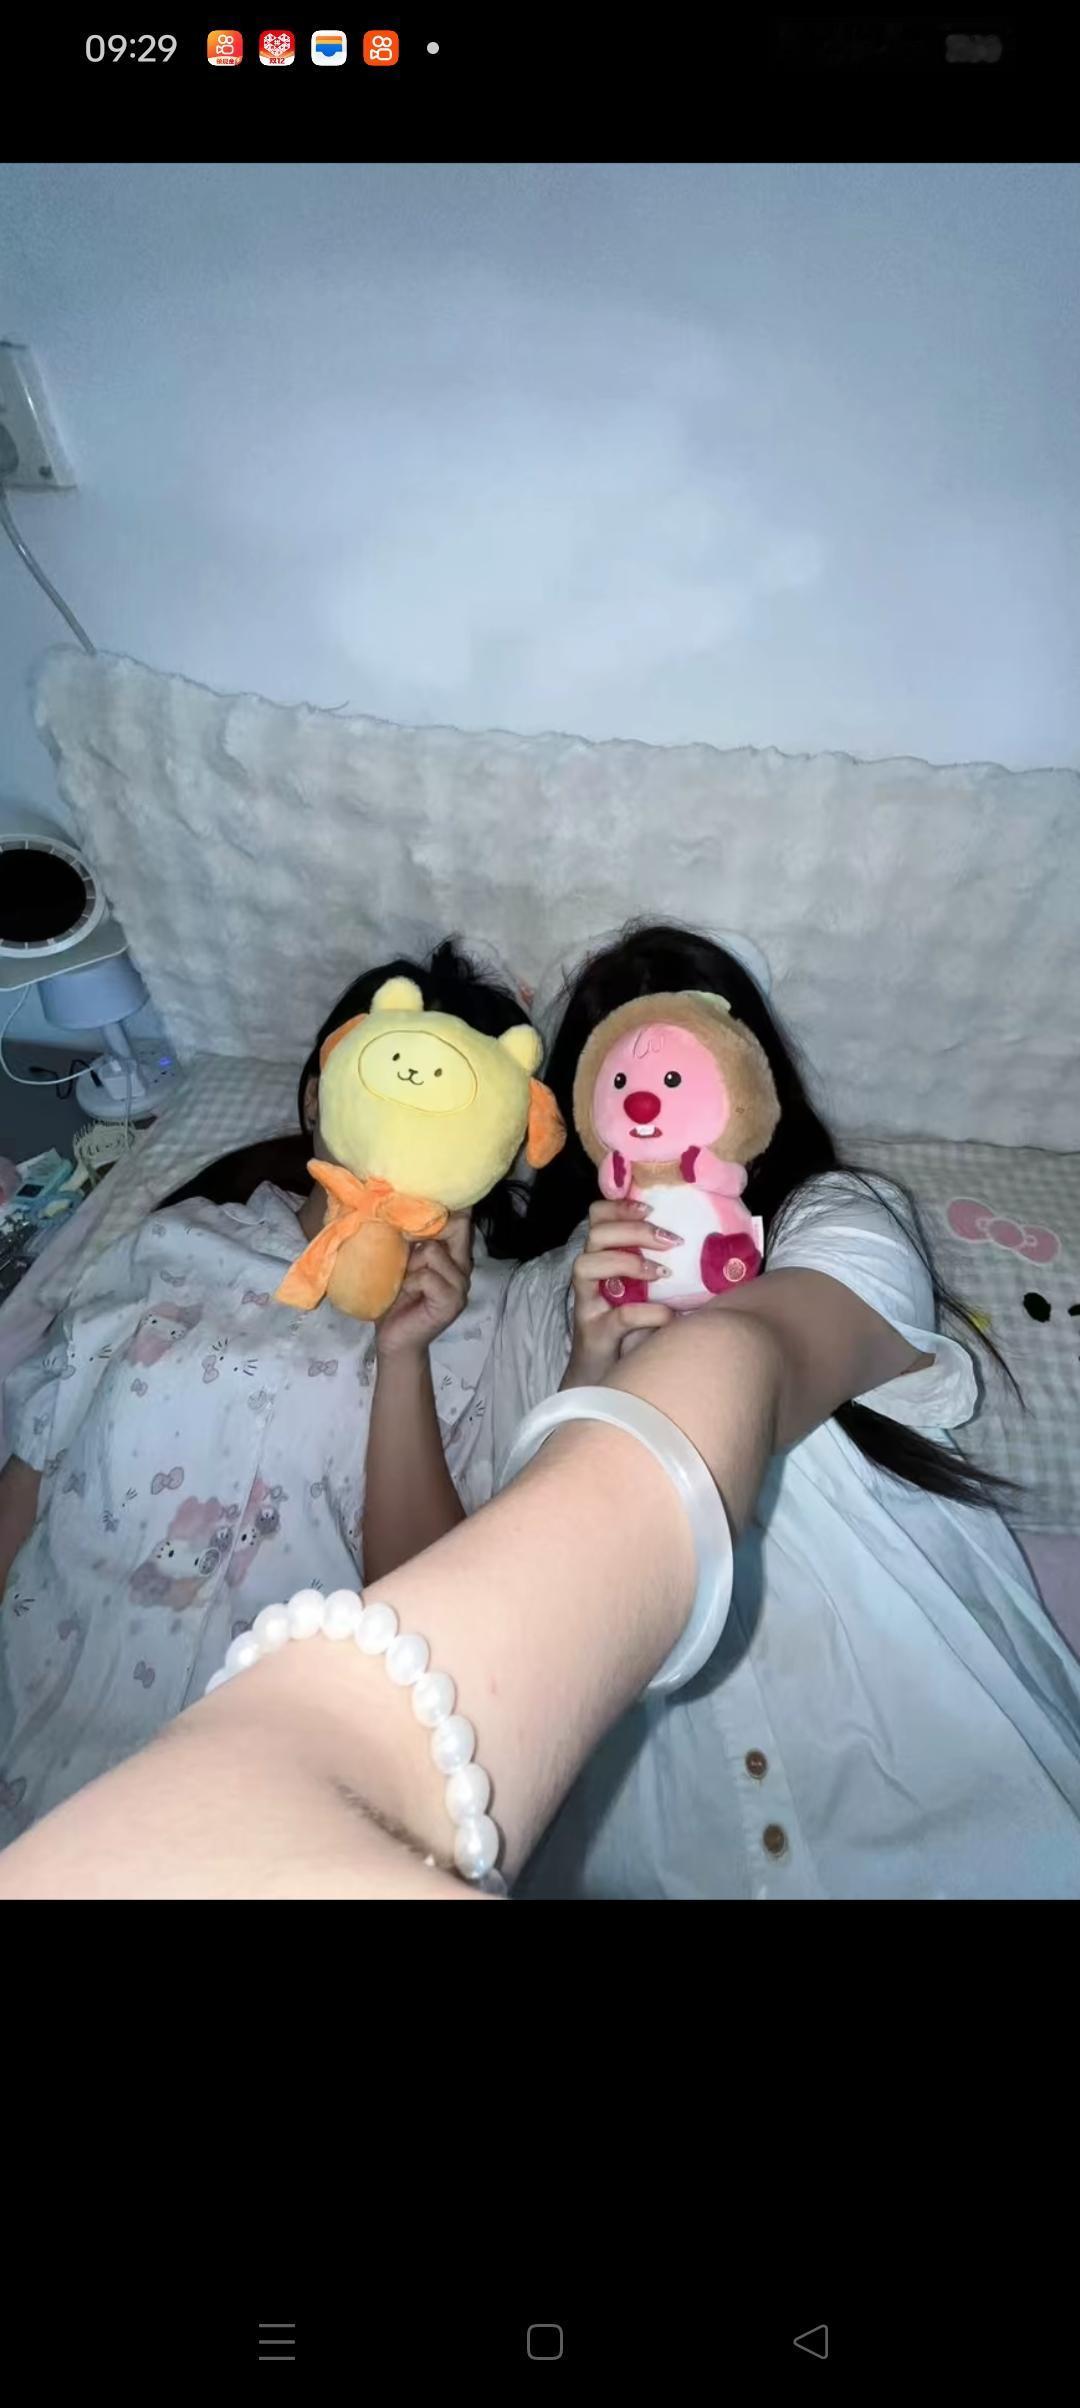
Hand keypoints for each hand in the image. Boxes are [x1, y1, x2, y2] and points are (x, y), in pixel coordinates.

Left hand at [375, 1214, 472, 1358]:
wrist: (393, 1338)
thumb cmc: (393, 1297)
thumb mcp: (400, 1260)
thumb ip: (408, 1237)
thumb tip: (394, 1203)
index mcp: (453, 1253)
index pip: (461, 1218)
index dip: (445, 1204)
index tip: (423, 1194)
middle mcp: (463, 1265)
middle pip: (457, 1225)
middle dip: (425, 1228)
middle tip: (404, 1241)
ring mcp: (460, 1285)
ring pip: (434, 1251)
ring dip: (410, 1262)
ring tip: (403, 1278)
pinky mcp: (452, 1301)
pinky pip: (428, 1276)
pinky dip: (410, 1281)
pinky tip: (405, 1293)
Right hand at [564, 1198, 677, 1384]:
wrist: (610, 1380)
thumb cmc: (636, 1329)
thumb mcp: (650, 1292)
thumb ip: (668, 1269)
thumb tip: (720, 1252)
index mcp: (604, 1259)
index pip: (597, 1217)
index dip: (619, 1206)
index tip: (650, 1208)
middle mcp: (591, 1276)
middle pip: (595, 1235)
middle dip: (634, 1231)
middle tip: (670, 1242)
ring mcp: (588, 1304)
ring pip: (587, 1265)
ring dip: (629, 1263)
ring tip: (661, 1274)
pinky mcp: (595, 1333)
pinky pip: (617, 1316)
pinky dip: (647, 1312)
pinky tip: (668, 1316)